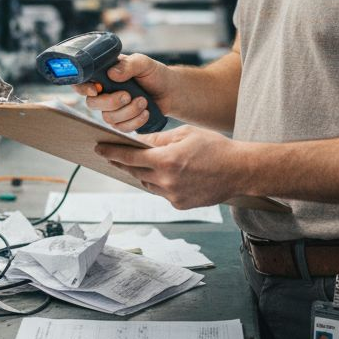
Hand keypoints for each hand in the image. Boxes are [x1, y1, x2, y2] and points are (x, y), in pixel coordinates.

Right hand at [73, 53, 173, 131]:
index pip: (82, 81)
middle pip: (92, 103)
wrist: (171, 91)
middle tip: (128, 95)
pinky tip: (146, 113)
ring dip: (128, 111)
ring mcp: (112, 109)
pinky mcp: (122, 122)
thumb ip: (129, 65)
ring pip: (108, 118)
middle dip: (111, 102)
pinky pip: (121, 128)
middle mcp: (104, 92)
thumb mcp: (144, 63)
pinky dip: (135, 121)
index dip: (82, 87)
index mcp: (104, 75)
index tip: (95, 89)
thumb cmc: (155, 74)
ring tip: (144, 101)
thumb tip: (112, 73)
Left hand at [95, 125, 245, 208]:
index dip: (111, 152)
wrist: (240, 170)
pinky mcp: (180, 204)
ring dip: (142, 173)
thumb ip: (158, 139)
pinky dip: (159, 183)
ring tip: (141, 163)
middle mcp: (166, 180)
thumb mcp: (185, 134)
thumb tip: (137, 142)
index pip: (130, 157)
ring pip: (147, 183)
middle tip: (112, 154)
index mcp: (166, 160)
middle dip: (123, 162)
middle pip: (135, 171)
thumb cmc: (215, 147)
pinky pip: (161, 192)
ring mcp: (173, 195)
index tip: (98, 148)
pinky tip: (165, 174)